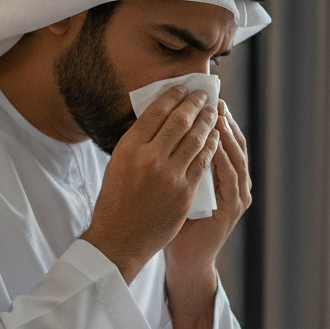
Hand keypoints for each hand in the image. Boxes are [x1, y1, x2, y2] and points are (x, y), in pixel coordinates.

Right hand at [80, 86, 218, 281]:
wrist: (119, 240)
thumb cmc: (115, 203)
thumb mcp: (116, 166)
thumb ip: (137, 144)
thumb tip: (158, 119)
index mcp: (128, 148)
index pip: (156, 112)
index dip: (173, 96)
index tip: (183, 88)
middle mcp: (149, 158)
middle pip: (179, 121)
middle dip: (195, 104)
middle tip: (204, 95)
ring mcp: (169, 176)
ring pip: (195, 139)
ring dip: (207, 122)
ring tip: (214, 112)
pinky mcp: (184, 192)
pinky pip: (202, 162)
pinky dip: (211, 146)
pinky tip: (215, 137)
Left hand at [163, 101, 250, 328]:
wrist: (183, 258)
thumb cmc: (173, 221)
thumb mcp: (173, 184)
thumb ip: (174, 159)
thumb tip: (155, 127)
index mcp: (220, 173)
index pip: (219, 136)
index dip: (211, 115)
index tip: (198, 95)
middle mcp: (233, 181)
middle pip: (232, 141)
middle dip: (221, 118)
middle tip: (211, 97)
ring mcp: (236, 195)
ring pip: (236, 156)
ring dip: (226, 134)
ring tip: (215, 115)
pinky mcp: (232, 209)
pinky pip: (230, 179)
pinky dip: (223, 160)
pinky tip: (214, 144)